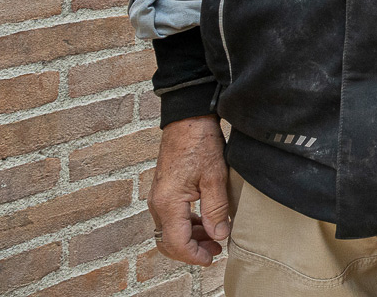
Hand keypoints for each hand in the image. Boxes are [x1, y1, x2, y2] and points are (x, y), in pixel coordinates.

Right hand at [147, 116, 230, 264]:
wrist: (188, 119)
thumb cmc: (201, 144)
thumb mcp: (215, 177)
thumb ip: (216, 209)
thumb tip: (219, 235)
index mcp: (168, 203)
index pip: (176, 243)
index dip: (194, 256)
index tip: (213, 258)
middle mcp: (157, 203)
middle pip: (168, 241)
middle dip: (191, 251)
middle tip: (216, 251)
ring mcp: (158, 197)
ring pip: (169, 231)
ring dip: (190, 239)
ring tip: (215, 238)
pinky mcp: (164, 191)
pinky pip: (171, 218)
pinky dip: (187, 226)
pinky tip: (206, 223)